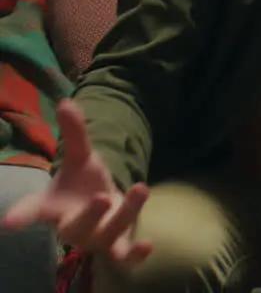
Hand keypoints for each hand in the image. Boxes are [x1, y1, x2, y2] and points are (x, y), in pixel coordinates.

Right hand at [2, 99, 150, 265]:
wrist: (100, 206)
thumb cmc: (83, 183)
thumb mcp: (81, 156)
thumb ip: (74, 133)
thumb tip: (66, 101)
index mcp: (53, 206)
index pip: (33, 210)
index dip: (21, 215)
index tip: (9, 223)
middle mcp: (72, 226)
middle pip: (76, 227)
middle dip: (89, 214)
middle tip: (101, 197)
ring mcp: (96, 238)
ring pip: (107, 235)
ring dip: (124, 215)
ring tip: (140, 187)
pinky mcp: (117, 245)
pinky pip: (124, 258)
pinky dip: (135, 255)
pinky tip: (148, 243)